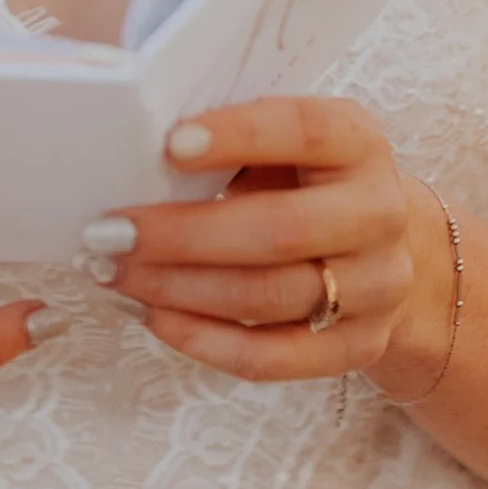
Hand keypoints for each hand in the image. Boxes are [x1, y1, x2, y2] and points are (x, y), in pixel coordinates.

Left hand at [99, 97, 445, 385]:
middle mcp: (380, 213)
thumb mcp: (285, 145)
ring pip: (267, 297)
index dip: (239, 135)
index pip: (305, 130)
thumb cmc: (304, 182)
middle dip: (181, 234)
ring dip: (176, 289)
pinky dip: (201, 340)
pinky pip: (270, 358)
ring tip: (115, 274)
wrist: (379, 249)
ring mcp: (377, 287)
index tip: (168, 144)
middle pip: (280, 231)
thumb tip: (135, 157)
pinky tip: (153, 316)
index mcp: (360, 144)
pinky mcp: (359, 346)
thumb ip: (232, 142)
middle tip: (108, 232)